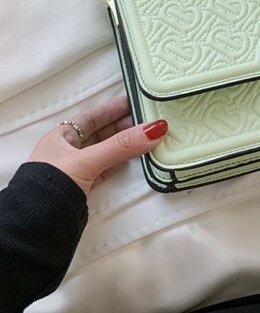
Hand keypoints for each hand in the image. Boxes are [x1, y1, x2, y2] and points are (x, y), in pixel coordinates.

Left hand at [28, 96, 167, 195]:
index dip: (113, 108)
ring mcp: (76, 169)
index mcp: (60, 137)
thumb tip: (154, 129)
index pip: (92, 116)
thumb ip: (121, 145)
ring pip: (106, 150)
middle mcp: (67, 151)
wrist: (38, 226)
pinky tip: (134, 158)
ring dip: (126, 144)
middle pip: (101, 132)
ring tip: (146, 136)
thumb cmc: (51, 186)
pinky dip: (121, 161)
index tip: (134, 101)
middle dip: (124, 125)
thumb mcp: (88, 160)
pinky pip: (107, 168)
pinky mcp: (83, 187)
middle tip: (147, 119)